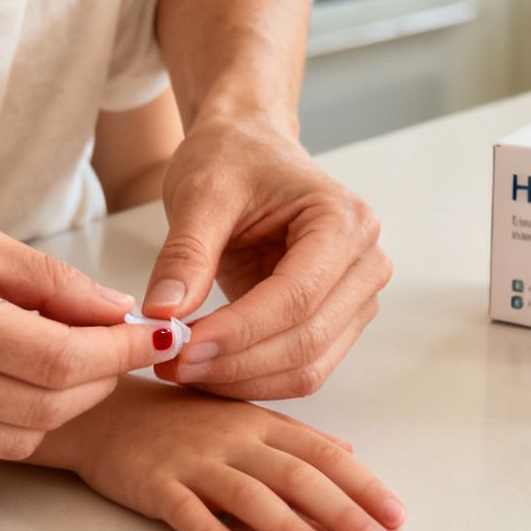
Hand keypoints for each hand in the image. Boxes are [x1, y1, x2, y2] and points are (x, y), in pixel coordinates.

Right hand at [0, 184, 177, 469]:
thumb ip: (42, 279)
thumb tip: (117, 311)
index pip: (57, 359)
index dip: (119, 353)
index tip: (156, 337)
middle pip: (43, 406)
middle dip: (98, 381)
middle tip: (118, 349)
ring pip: (12, 438)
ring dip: (58, 408)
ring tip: (66, 364)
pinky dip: (8, 425)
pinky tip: (10, 384)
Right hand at [29, 377, 406, 530]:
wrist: (103, 413)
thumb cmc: (177, 421)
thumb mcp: (240, 419)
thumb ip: (293, 437)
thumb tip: (349, 454)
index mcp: (259, 423)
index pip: (322, 454)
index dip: (362, 484)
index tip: (396, 516)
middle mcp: (232, 439)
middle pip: (296, 475)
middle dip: (341, 510)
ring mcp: (192, 461)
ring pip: (248, 494)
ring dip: (287, 526)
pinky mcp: (154, 483)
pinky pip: (185, 509)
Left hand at [141, 115, 391, 399]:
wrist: (249, 149)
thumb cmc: (233, 158)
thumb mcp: (200, 193)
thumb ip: (185, 254)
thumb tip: (164, 315)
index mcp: (344, 221)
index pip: (296, 297)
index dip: (238, 332)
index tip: (180, 347)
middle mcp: (366, 263)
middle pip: (306, 340)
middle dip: (235, 363)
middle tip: (171, 363)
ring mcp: (357, 298)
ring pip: (307, 367)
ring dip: (242, 380)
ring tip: (182, 368)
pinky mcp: (337, 322)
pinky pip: (301, 368)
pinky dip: (252, 379)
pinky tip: (206, 369)